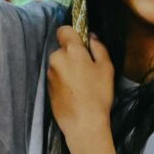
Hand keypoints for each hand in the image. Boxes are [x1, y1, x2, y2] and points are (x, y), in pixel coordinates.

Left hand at [46, 25, 116, 144]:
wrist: (83, 123)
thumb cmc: (98, 94)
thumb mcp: (106, 68)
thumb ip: (99, 48)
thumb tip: (92, 37)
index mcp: (70, 50)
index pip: (63, 30)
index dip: (73, 34)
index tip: (82, 44)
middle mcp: (56, 59)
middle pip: (62, 49)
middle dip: (72, 55)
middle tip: (87, 69)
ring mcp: (50, 74)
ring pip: (59, 64)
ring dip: (67, 69)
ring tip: (81, 84)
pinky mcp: (47, 88)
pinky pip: (56, 77)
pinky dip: (63, 81)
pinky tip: (74, 93)